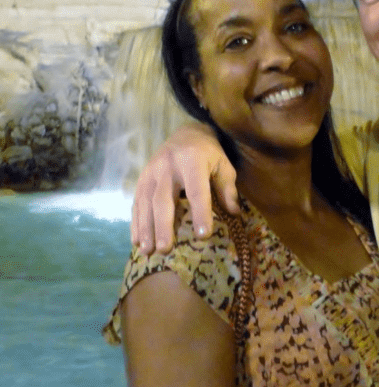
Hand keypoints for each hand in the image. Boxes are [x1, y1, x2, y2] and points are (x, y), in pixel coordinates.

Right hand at [131, 123, 236, 253]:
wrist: (185, 133)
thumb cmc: (209, 154)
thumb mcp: (223, 165)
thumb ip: (227, 189)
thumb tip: (234, 214)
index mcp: (192, 161)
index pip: (197, 190)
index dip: (200, 213)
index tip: (204, 236)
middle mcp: (167, 166)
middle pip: (163, 199)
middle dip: (163, 226)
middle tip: (165, 250)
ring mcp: (151, 173)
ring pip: (146, 203)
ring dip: (146, 229)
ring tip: (148, 252)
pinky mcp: (141, 179)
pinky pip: (136, 203)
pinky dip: (136, 224)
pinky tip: (137, 242)